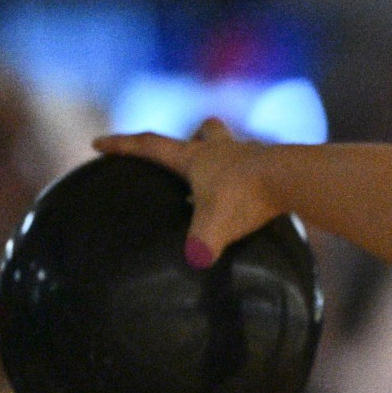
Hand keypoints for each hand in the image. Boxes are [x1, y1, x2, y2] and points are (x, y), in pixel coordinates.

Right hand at [92, 118, 282, 268]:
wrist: (292, 178)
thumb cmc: (246, 198)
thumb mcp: (215, 226)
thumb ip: (200, 245)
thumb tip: (195, 262)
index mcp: (196, 158)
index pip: (150, 146)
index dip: (123, 145)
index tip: (99, 143)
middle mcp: (223, 149)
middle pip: (204, 131)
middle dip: (193, 138)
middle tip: (189, 153)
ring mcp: (252, 153)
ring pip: (235, 143)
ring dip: (228, 154)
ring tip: (227, 178)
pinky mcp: (276, 163)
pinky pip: (261, 163)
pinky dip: (254, 175)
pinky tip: (259, 192)